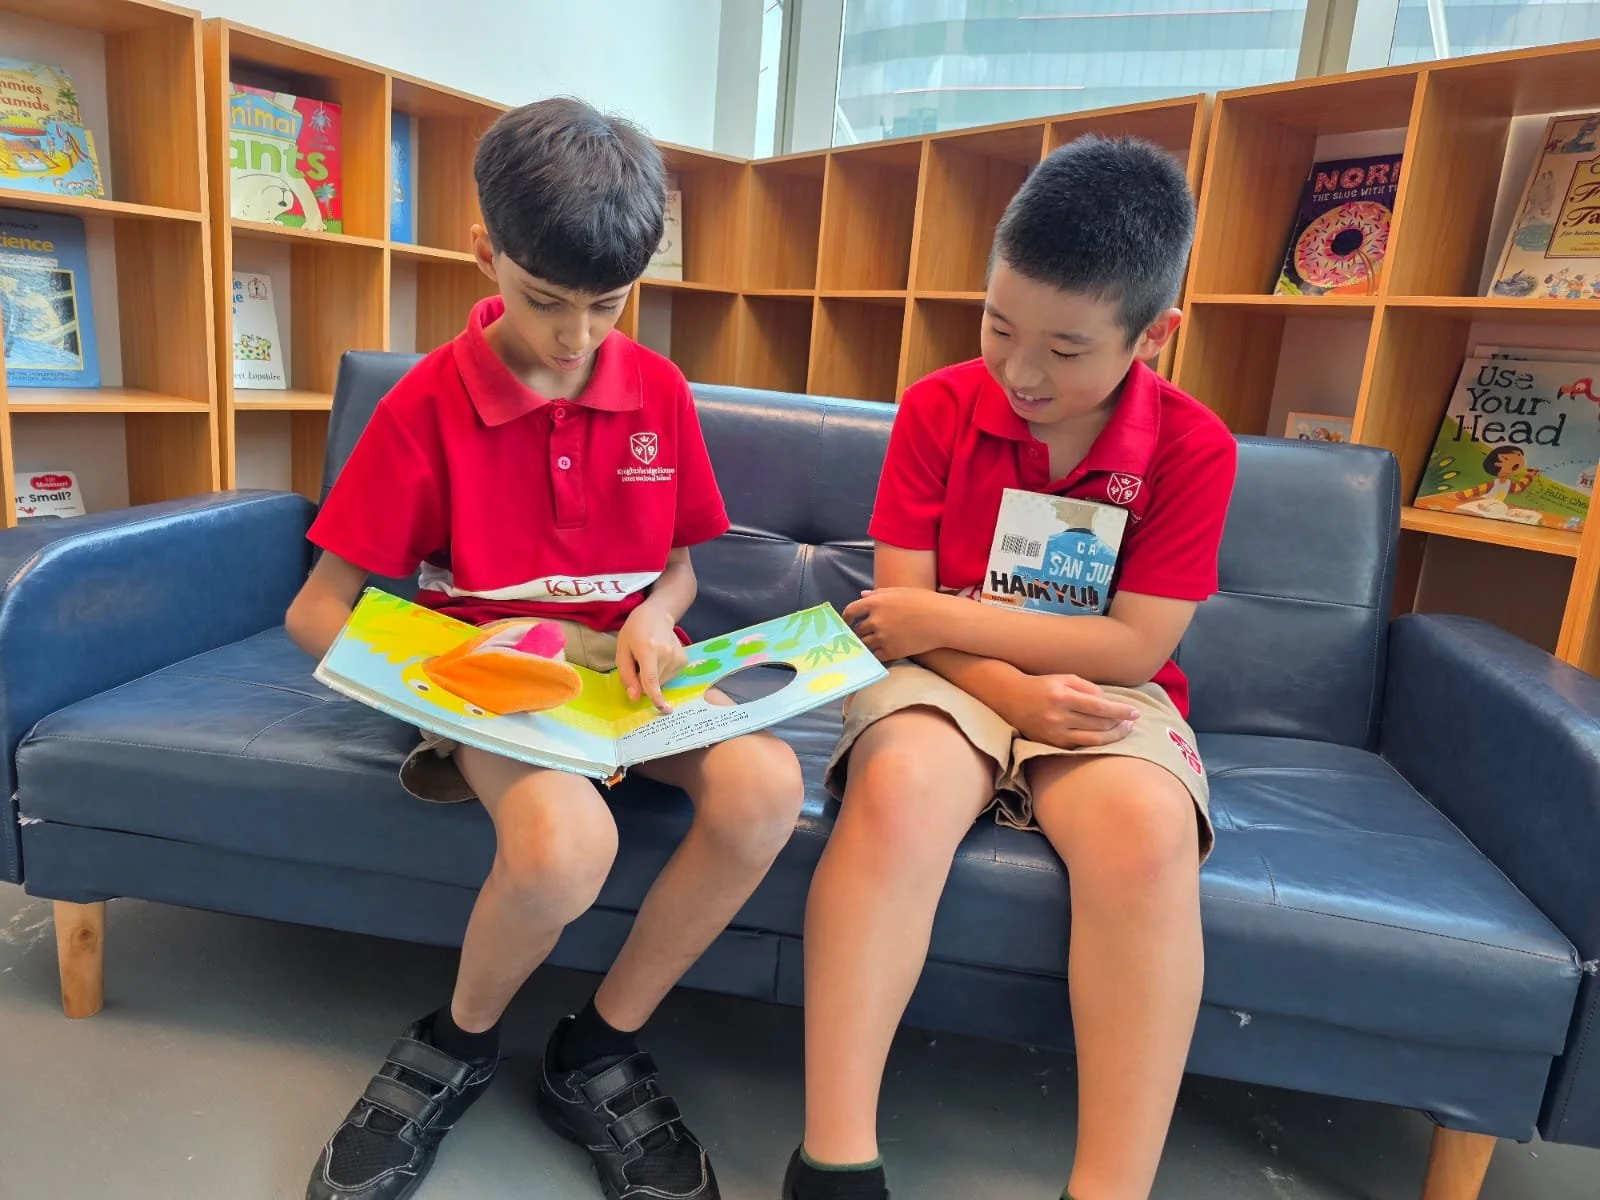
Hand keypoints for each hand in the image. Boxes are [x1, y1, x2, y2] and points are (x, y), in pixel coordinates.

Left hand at [616, 601, 687, 711]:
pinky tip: (660, 659)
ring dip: (654, 676)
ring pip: (662, 681)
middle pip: (654, 683)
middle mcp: (666, 654)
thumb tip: (635, 697)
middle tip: (639, 662)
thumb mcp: (622, 651)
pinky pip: (669, 677)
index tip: (663, 710)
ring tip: (650, 658)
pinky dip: (662, 673)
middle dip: (644, 681)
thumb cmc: (635, 631)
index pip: (651, 679)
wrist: (657, 614)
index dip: (655, 697)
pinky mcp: (684, 660)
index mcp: (648, 650)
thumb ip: (626, 675)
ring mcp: (678, 656)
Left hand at [842, 587, 956, 660]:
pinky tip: (878, 654)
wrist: (942, 620)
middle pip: (858, 630)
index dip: (846, 617)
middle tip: (861, 636)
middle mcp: (875, 620)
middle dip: (858, 632)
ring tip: (869, 646)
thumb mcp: (900, 592)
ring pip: (865, 645)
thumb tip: (862, 595)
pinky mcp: (892, 651)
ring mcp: (882, 637)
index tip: (847, 622)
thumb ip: (878, 593)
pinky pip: (876, 656)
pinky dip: (875, 656)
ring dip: (865, 645)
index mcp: (876, 602)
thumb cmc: (924, 601)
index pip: (851, 611)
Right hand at [1003, 673, 1142, 748]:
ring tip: (1124, 729)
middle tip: (1131, 721)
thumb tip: (1109, 703)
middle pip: (1099, 725)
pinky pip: (1080, 745)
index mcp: (1062, 697)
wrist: (1010, 698)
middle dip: (1120, 724)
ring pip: (1092, 740)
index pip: (1100, 708)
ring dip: (1113, 736)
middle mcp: (1058, 717)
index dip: (1121, 711)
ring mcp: (1054, 733)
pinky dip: (1096, 741)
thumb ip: (1088, 688)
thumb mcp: (1064, 679)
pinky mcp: (1051, 744)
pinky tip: (1105, 736)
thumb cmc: (1042, 685)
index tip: (1135, 713)